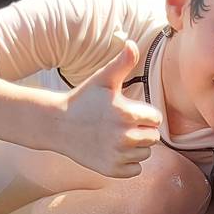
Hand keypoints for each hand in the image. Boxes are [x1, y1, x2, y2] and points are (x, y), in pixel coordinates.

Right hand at [58, 40, 161, 177]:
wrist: (57, 124)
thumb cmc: (84, 99)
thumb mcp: (103, 79)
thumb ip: (122, 62)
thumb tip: (132, 43)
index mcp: (126, 113)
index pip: (156, 119)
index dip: (145, 114)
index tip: (129, 111)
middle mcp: (124, 137)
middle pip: (153, 137)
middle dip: (142, 130)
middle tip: (122, 124)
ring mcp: (117, 155)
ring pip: (145, 154)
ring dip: (136, 147)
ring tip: (116, 136)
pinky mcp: (111, 170)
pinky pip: (135, 169)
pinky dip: (128, 163)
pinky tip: (113, 150)